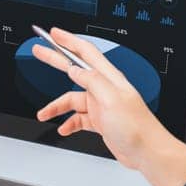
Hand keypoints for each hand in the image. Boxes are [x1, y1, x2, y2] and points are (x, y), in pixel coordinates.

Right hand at [31, 28, 185, 185]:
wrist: (146, 152)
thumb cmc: (137, 127)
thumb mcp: (112, 100)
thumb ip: (92, 82)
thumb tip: (74, 70)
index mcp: (109, 79)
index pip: (86, 53)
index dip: (68, 41)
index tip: (53, 34)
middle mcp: (104, 89)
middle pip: (74, 69)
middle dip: (55, 59)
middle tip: (38, 51)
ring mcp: (101, 105)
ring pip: (72, 100)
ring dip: (56, 107)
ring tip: (44, 114)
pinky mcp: (100, 120)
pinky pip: (78, 118)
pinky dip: (68, 123)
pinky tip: (64, 129)